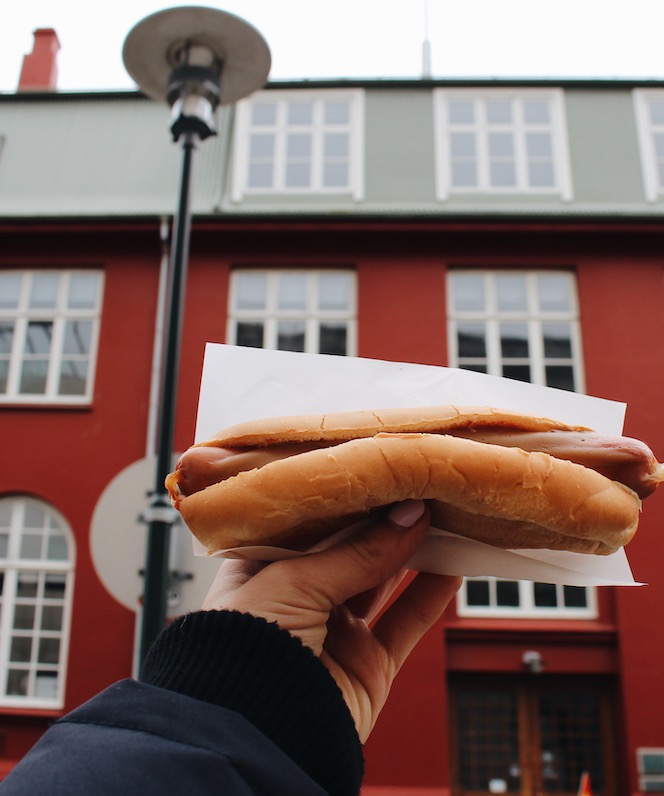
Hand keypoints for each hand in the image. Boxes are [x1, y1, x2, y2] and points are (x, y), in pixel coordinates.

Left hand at [202, 501, 460, 741]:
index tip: (374, 470)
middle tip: (415, 488)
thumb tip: (409, 514)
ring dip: (412, 552)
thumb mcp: (293, 581)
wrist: (254, 735)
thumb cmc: (245, 648)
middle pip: (349, 549)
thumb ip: (355, 551)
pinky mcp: (365, 666)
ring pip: (382, 582)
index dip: (341, 499)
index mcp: (261, 569)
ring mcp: (333, 632)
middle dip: (382, 521)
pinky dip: (431, 597)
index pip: (307, 522)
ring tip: (441, 516)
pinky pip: (406, 624)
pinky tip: (452, 567)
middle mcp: (296, 597)